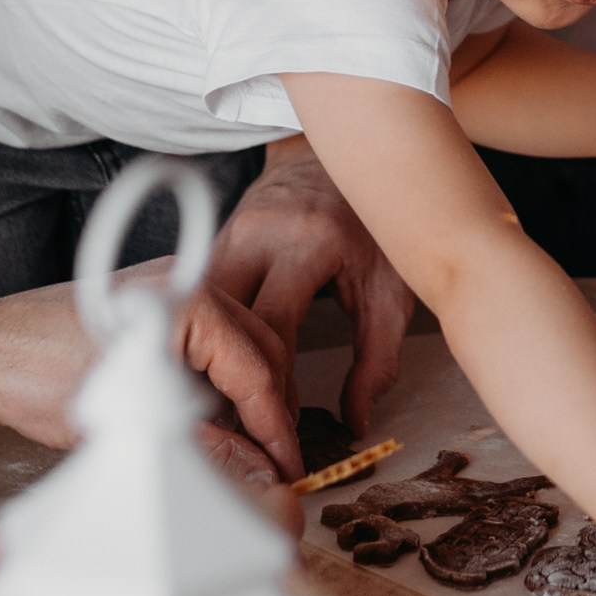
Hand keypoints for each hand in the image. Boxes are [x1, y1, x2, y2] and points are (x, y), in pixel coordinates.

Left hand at [0, 269, 301, 480]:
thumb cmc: (35, 373)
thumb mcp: (131, 421)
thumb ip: (205, 445)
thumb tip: (256, 469)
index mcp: (188, 300)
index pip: (257, 369)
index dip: (276, 426)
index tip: (288, 463)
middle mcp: (188, 282)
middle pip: (260, 349)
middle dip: (270, 408)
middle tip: (275, 460)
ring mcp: (173, 287)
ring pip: (238, 346)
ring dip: (244, 395)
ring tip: (245, 446)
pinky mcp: (156, 302)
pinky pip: (208, 342)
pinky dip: (216, 380)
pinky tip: (210, 418)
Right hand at [210, 138, 415, 436]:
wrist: (340, 160)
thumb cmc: (371, 222)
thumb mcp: (391, 287)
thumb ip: (379, 357)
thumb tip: (356, 421)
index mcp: (306, 242)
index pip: (273, 329)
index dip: (272, 388)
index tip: (279, 433)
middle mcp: (258, 233)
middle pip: (226, 324)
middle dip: (229, 382)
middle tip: (241, 434)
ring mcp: (229, 232)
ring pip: (206, 313)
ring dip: (212, 361)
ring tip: (226, 412)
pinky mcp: (215, 240)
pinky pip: (205, 299)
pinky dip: (210, 337)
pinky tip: (218, 370)